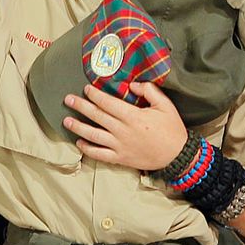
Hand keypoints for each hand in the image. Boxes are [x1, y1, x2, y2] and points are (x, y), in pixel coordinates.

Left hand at [65, 82, 190, 169]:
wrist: (177, 155)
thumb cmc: (172, 129)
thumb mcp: (165, 105)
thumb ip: (149, 91)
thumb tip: (132, 85)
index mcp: (133, 116)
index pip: (108, 103)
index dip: (95, 95)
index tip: (86, 89)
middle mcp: (123, 131)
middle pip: (97, 116)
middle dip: (80, 106)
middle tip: (68, 99)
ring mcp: (120, 146)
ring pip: (93, 136)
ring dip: (79, 127)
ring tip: (66, 121)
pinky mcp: (120, 159)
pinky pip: (99, 155)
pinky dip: (88, 149)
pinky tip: (79, 142)